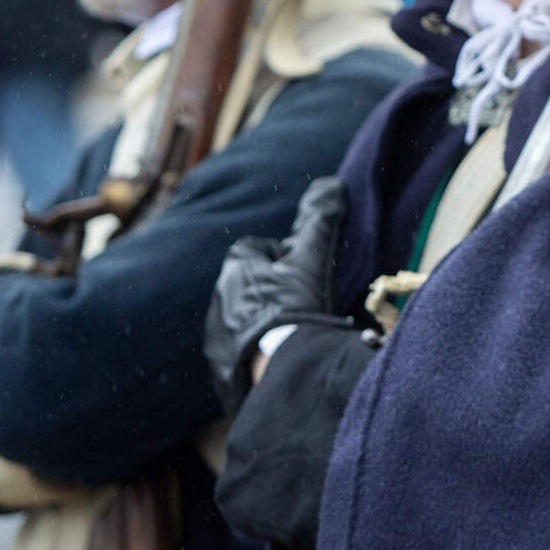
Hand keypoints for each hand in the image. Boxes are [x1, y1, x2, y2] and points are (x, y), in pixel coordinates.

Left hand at [204, 175, 348, 411]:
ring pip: (241, 312)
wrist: (282, 367)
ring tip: (290, 328)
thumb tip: (333, 183)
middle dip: (269, 286)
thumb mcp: (313, 258)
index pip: (256, 248)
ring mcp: (217, 331)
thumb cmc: (297, 305)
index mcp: (236, 267)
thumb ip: (320, 219)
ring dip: (261, 315)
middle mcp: (219, 296)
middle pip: (248, 281)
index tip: (300, 272)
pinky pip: (236, 346)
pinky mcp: (219, 360)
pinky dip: (253, 345)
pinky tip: (276, 352)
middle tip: (299, 299)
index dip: (282, 257)